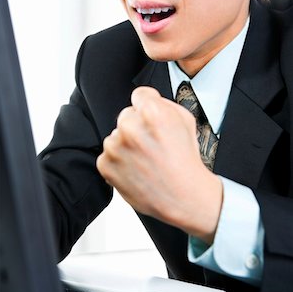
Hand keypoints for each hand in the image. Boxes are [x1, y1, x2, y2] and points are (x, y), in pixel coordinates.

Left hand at [96, 86, 222, 243]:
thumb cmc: (186, 160)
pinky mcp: (106, 165)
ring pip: (116, 136)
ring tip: (146, 160)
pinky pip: (108, 155)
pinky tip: (137, 170)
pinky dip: (119, 162)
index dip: (148, 105)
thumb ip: (164, 104)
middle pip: (126, 115)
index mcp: (152, 112)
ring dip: (127, 145)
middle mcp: (130, 127)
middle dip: (137, 126)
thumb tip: (147, 100)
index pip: (140, 95)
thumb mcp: (186, 120)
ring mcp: (115, 147)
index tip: (151, 117)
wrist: (184, 196)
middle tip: (152, 144)